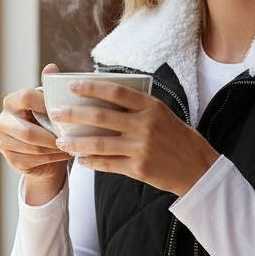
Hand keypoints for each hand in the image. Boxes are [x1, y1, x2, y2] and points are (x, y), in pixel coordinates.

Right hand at [0, 64, 71, 203]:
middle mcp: (2, 121)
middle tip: (70, 138)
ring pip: (33, 148)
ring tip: (72, 145)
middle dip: (52, 137)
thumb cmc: (48, 121)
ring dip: (55, 149)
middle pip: (28, 132)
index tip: (64, 111)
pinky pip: (34, 160)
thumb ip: (50, 87)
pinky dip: (52, 158)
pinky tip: (64, 154)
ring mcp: (3, 141)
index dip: (46, 105)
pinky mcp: (10, 159)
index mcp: (11, 101)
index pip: (26, 98)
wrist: (43, 149)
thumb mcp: (50, 104)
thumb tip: (52, 67)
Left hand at [50, 77, 219, 195]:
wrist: (198, 169)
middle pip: (101, 117)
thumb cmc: (177, 138)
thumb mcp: (162, 115)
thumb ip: (137, 108)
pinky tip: (81, 160)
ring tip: (61, 141)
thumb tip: (101, 102)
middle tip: (56, 113)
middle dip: (74, 115)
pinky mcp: (139, 168)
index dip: (92, 88)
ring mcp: (141, 148)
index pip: (116, 92)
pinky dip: (92, 162)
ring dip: (77, 143)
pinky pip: (108, 164)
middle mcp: (146, 125)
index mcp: (151, 107)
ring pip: (100, 144)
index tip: (72, 86)